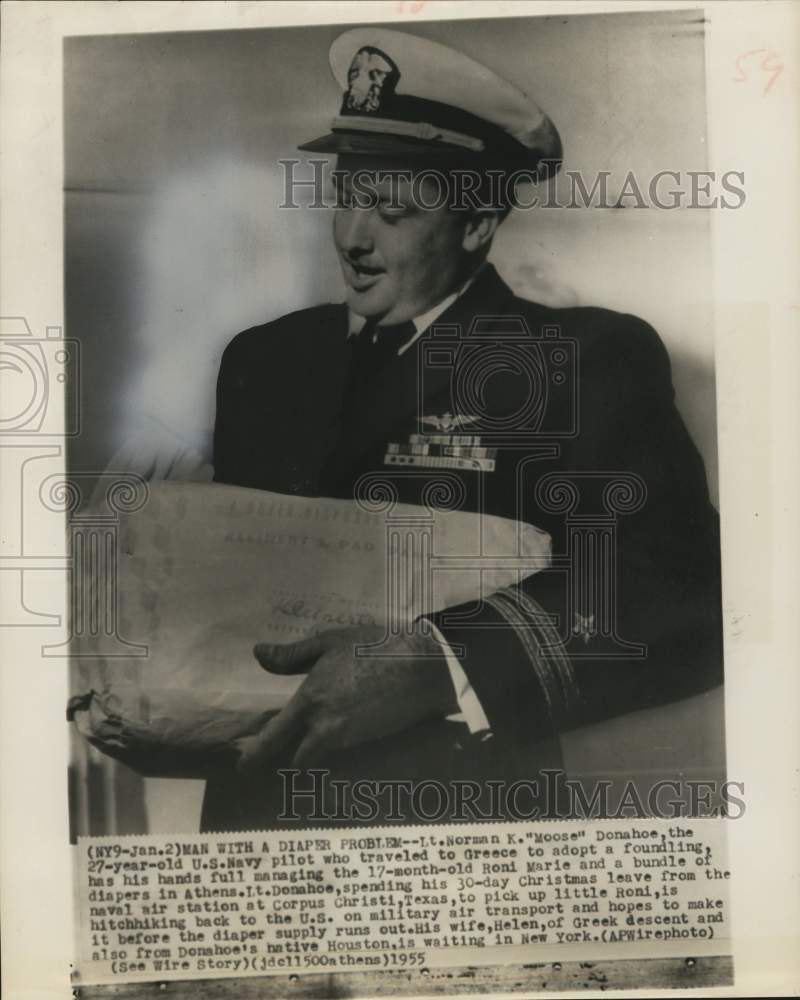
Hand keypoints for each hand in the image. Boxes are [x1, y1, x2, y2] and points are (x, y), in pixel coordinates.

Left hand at [235, 623, 456, 770]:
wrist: (424, 668)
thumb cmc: (374, 648)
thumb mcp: (329, 642)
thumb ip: (291, 655)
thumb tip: (258, 654)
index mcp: (311, 701)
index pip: (275, 738)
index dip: (256, 757)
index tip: (243, 768)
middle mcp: (326, 726)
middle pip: (296, 760)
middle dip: (281, 765)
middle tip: (269, 768)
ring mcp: (350, 738)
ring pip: (320, 756)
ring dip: (309, 754)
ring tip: (302, 746)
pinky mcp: (370, 741)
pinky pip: (342, 751)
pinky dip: (334, 748)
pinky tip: (336, 734)